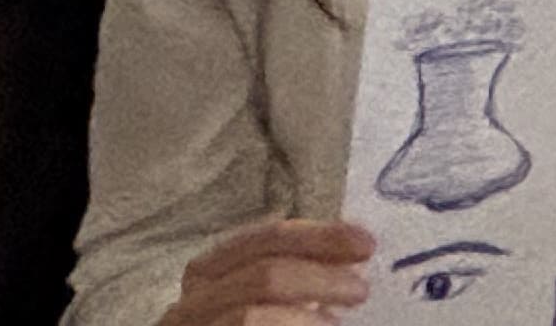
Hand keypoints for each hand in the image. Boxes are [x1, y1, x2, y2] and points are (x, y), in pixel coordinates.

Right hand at [155, 217, 370, 322]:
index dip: (320, 237)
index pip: (267, 239)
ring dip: (304, 321)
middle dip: (320, 280)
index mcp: (210, 273)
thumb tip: (354, 263)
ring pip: (249, 317)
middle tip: (360, 291)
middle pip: (263, 276)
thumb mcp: (272, 302)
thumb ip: (302, 280)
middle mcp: (189, 303)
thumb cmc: (261, 321)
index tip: (366, 244)